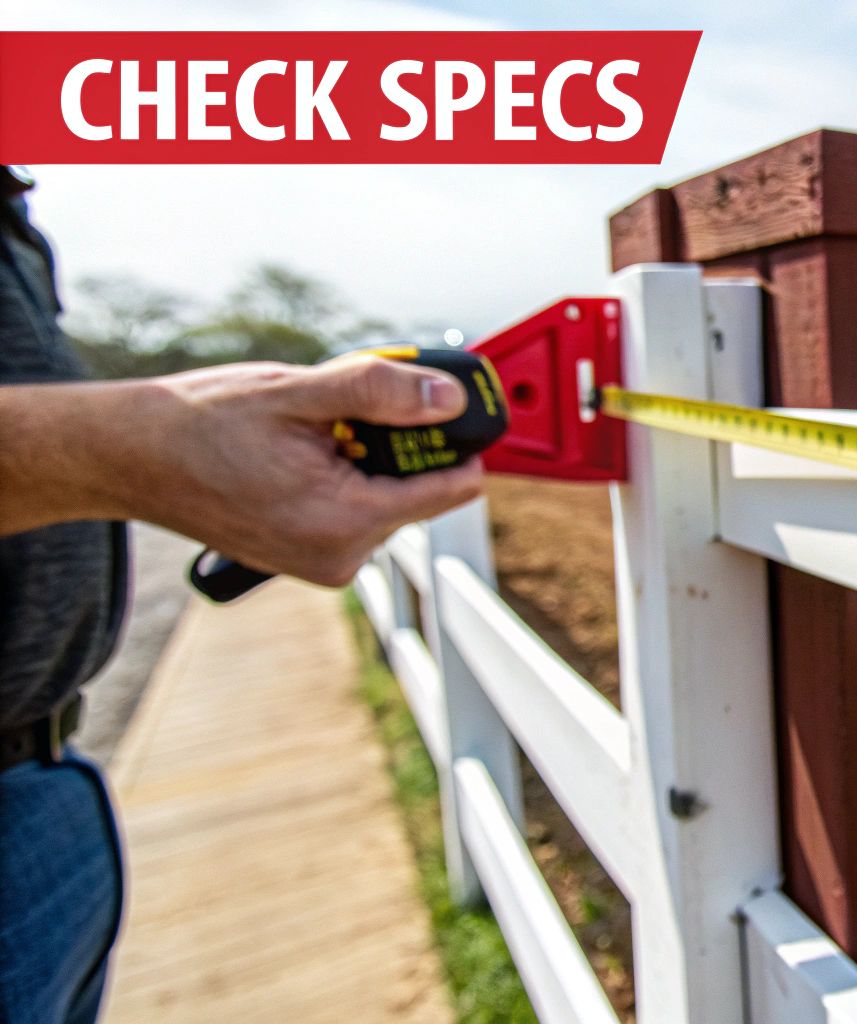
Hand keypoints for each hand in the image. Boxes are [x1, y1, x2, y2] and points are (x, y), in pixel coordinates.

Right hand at [111, 357, 483, 585]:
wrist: (129, 455)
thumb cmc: (199, 425)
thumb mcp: (299, 392)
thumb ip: (381, 393)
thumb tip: (448, 399)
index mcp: (347, 523)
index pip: (453, 487)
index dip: (456, 439)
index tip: (442, 403)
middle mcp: (342, 557)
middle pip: (420, 487)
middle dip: (397, 442)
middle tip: (343, 409)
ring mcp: (324, 561)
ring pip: (387, 494)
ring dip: (366, 455)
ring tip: (310, 430)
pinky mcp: (309, 555)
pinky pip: (355, 507)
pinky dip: (343, 473)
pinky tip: (299, 452)